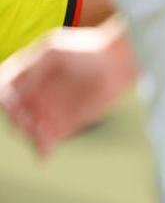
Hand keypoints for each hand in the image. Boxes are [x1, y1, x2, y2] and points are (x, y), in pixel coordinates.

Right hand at [0, 26, 136, 156]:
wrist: (115, 62)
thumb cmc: (84, 51)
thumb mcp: (52, 53)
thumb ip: (32, 70)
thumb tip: (15, 91)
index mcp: (25, 77)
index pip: (5, 95)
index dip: (7, 103)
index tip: (16, 106)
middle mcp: (34, 96)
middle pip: (16, 115)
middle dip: (19, 122)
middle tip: (30, 124)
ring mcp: (50, 110)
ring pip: (31, 130)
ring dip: (31, 137)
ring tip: (41, 138)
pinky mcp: (67, 123)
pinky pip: (50, 138)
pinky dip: (45, 146)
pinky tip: (45, 152)